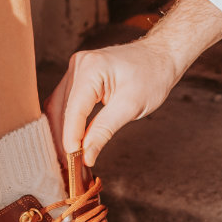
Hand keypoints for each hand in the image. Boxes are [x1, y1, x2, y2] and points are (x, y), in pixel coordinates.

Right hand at [46, 0, 221, 164]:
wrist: (161, 56)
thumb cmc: (152, 76)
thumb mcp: (130, 107)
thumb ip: (104, 131)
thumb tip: (86, 155)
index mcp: (91, 68)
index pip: (73, 110)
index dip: (71, 138)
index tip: (73, 161)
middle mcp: (79, 65)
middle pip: (61, 108)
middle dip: (64, 137)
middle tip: (71, 165)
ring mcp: (78, 68)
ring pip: (60, 105)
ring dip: (63, 130)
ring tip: (71, 157)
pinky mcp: (80, 74)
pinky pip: (67, 100)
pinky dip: (69, 120)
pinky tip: (73, 139)